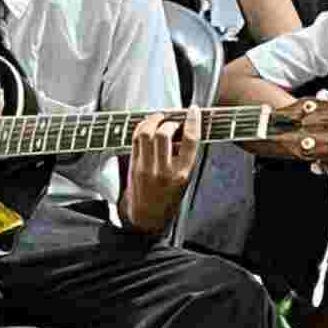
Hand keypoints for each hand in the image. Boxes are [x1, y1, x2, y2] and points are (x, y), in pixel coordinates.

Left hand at [122, 108, 202, 233]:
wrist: (147, 216)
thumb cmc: (168, 198)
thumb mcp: (185, 180)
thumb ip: (186, 157)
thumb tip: (184, 130)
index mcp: (182, 174)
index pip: (191, 142)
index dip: (192, 122)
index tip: (193, 111)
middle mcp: (164, 171)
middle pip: (164, 135)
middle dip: (170, 122)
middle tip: (173, 120)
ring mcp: (146, 168)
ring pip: (146, 134)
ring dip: (153, 120)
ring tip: (159, 118)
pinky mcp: (133, 166)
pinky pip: (135, 139)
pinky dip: (142, 127)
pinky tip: (148, 125)